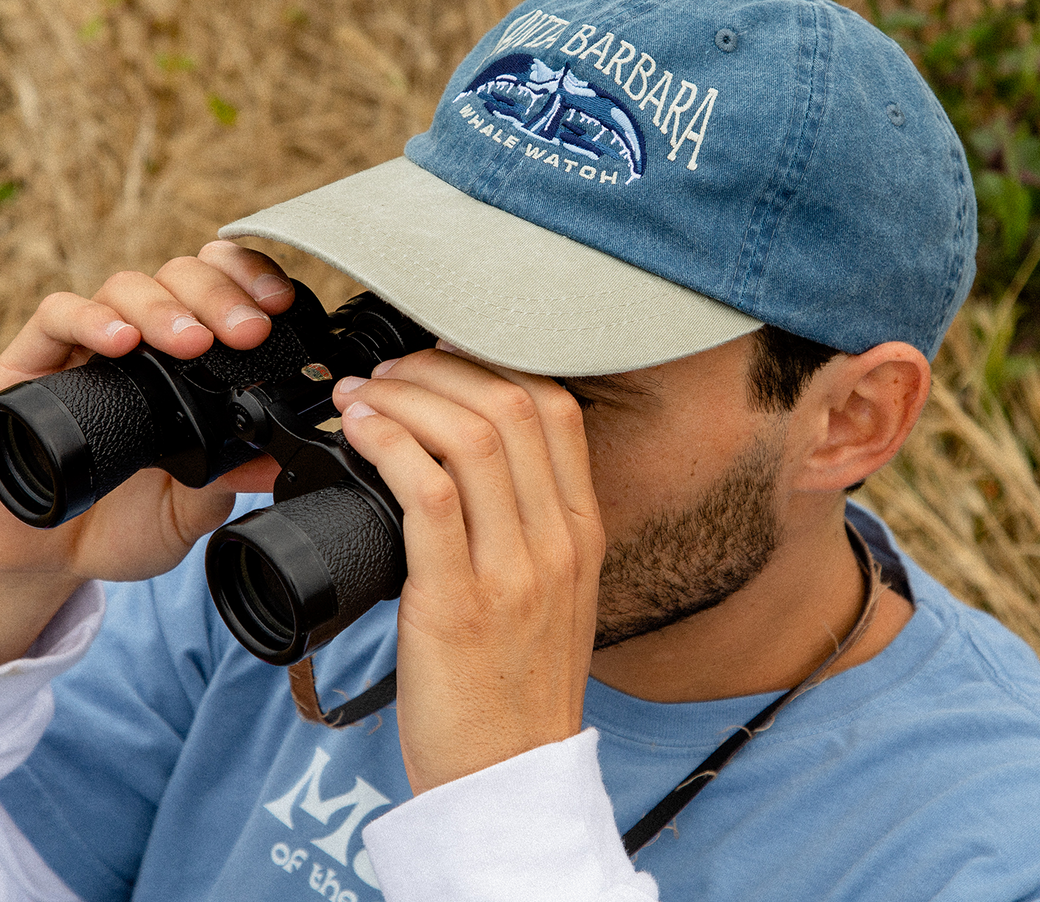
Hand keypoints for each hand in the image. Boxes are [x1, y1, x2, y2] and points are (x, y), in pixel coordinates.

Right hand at [0, 241, 293, 661]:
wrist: (46, 558)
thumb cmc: (122, 523)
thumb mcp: (193, 507)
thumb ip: (235, 480)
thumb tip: (286, 460)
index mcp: (190, 363)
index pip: (223, 289)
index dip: (252, 281)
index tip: (279, 304)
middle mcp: (143, 343)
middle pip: (183, 278)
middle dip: (221, 296)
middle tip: (248, 331)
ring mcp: (88, 348)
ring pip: (128, 287)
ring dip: (167, 307)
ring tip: (192, 342)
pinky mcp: (34, 364)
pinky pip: (58, 316)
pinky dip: (93, 320)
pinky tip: (121, 342)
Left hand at [332, 348, 604, 794]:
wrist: (507, 776)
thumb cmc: (515, 680)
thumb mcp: (552, 590)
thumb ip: (526, 520)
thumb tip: (462, 450)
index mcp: (583, 529)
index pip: (557, 409)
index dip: (493, 363)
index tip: (441, 361)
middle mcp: (559, 539)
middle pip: (511, 406)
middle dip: (439, 368)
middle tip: (391, 373)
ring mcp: (515, 570)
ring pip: (470, 437)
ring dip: (406, 398)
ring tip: (364, 396)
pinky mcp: (457, 602)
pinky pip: (429, 494)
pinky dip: (389, 446)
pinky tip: (359, 433)